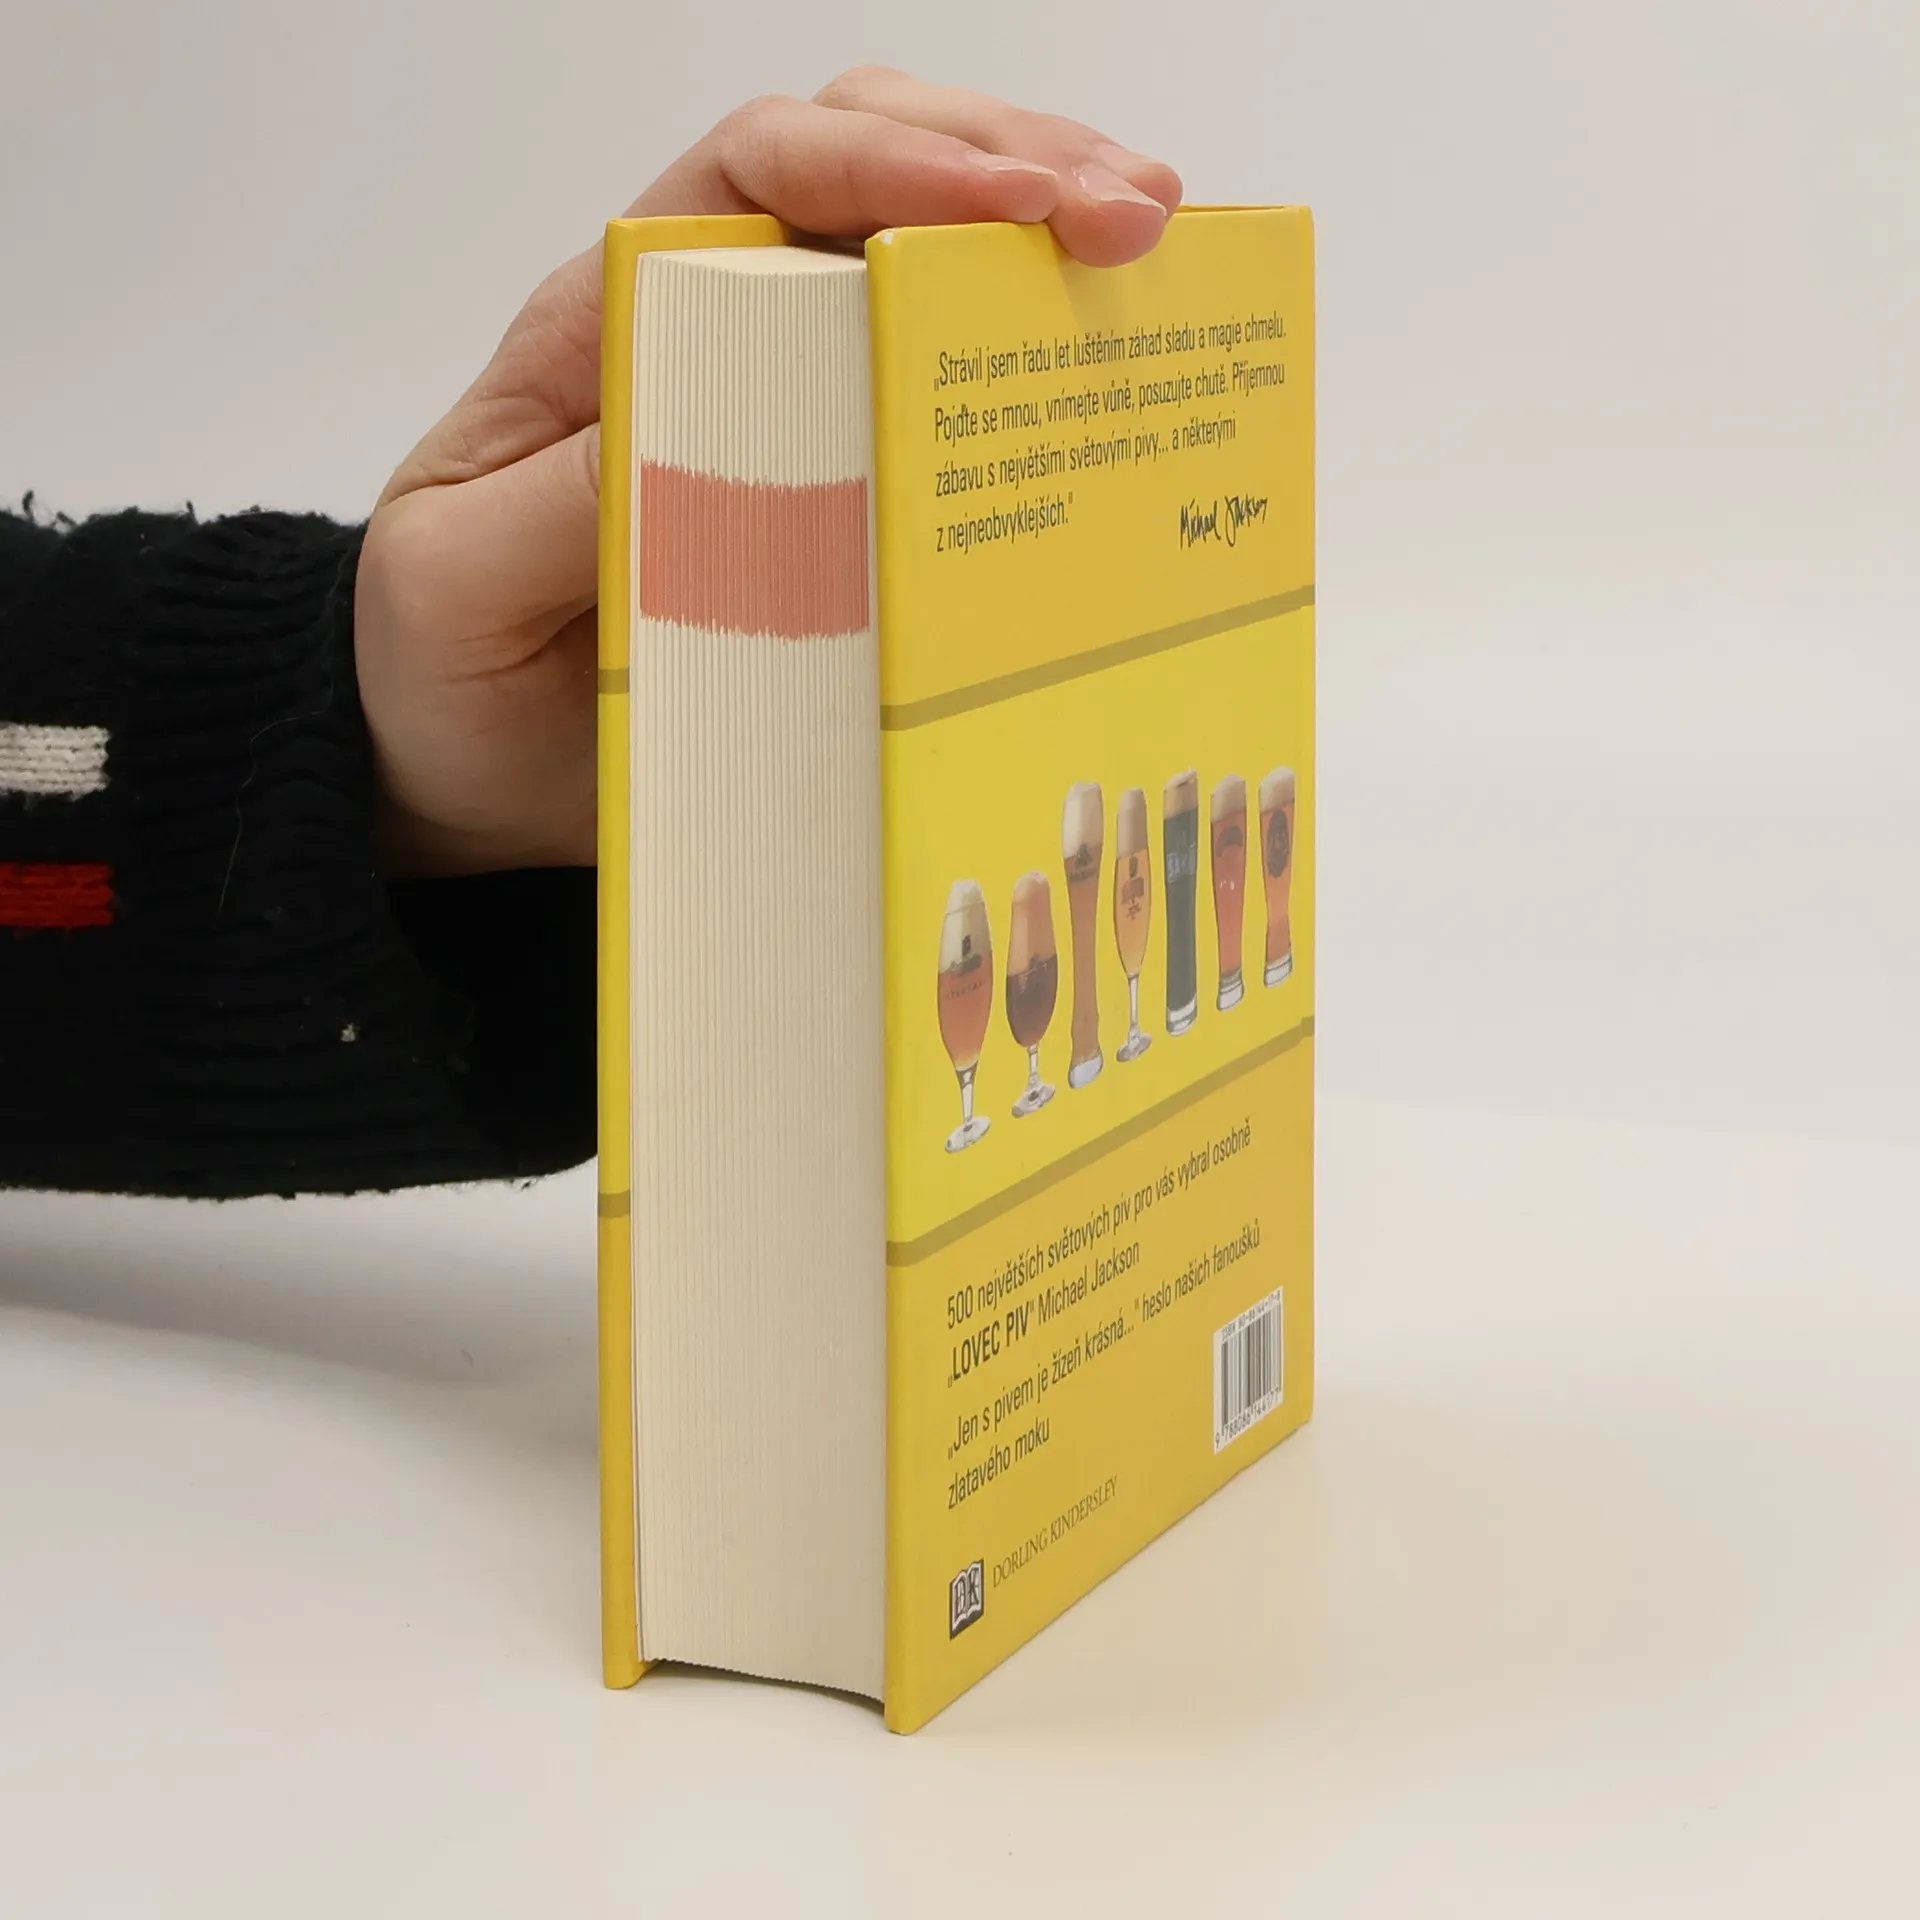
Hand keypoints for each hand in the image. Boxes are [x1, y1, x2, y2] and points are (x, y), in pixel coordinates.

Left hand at [355, 69, 1182, 875]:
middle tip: (1139, 211)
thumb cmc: (445, 671)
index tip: (1007, 205)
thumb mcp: (458, 584)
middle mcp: (710, 339)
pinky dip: (1033, 370)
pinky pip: (941, 405)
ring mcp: (785, 413)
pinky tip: (1116, 364)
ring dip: (1046, 239)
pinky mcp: (837, 498)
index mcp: (612, 328)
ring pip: (922, 264)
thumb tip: (695, 434)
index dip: (885, 159)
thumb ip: (555, 505)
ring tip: (1163, 250)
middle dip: (1011, 165)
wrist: (463, 769)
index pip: (755, 175)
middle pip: (869, 174)